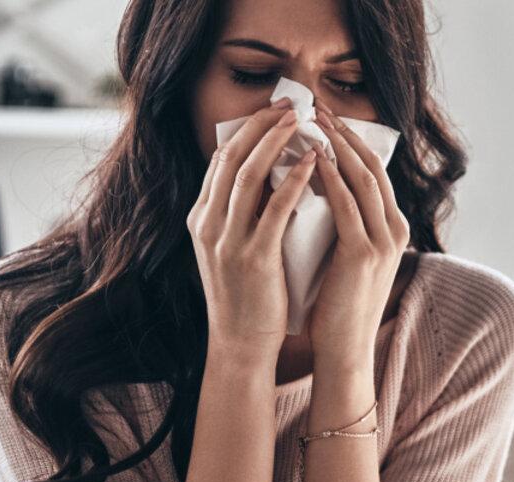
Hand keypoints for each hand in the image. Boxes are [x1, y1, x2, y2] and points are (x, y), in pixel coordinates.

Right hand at [188, 97, 319, 354]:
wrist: (240, 344)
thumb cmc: (246, 296)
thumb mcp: (232, 247)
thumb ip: (243, 213)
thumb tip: (272, 174)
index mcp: (200, 219)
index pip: (220, 160)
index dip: (247, 130)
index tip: (273, 110)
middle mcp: (207, 224)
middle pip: (231, 157)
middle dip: (261, 125)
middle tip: (290, 104)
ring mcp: (227, 241)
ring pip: (249, 175)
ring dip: (277, 141)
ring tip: (303, 121)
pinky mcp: (252, 258)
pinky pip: (274, 208)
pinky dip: (294, 179)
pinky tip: (314, 162)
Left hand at [304, 101, 408, 370]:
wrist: (344, 349)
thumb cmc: (337, 305)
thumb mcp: (347, 256)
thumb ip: (344, 223)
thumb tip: (318, 187)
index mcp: (394, 229)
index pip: (375, 172)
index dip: (352, 141)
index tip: (327, 118)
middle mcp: (395, 230)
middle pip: (373, 167)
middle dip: (345, 134)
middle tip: (318, 107)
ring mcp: (384, 242)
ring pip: (363, 179)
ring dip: (337, 146)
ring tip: (313, 122)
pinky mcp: (363, 254)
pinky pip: (346, 205)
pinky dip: (330, 178)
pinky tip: (312, 159)